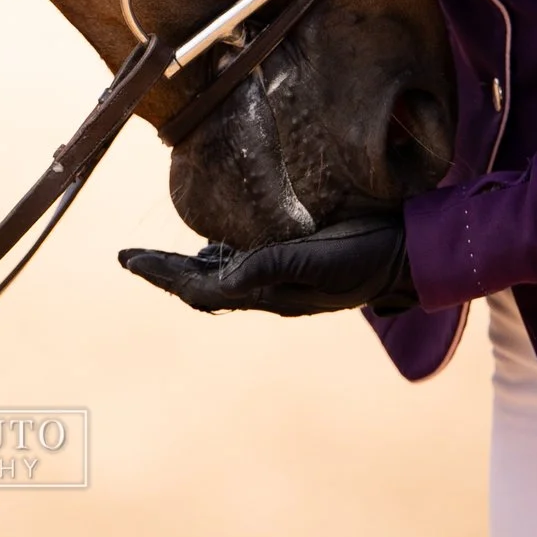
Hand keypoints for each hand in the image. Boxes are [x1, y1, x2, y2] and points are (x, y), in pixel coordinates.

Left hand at [118, 213, 414, 315]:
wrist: (407, 254)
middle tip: (129, 256)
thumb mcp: (320, 258)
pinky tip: (210, 242)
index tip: (129, 259)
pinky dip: (218, 253)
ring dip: (187, 265)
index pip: (200, 289)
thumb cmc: (365, 254)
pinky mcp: (292, 259)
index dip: (163, 275)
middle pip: (202, 284)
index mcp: (270, 293)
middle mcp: (268, 288)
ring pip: (220, 274)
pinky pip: (244, 260)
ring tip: (158, 254)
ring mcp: (280, 276)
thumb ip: (273, 266)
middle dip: (164, 270)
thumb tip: (225, 277)